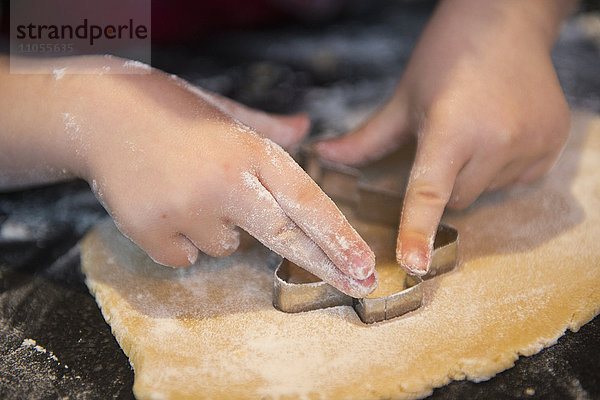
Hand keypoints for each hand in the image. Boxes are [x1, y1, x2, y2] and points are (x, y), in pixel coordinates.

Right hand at [0, 56, 376, 296]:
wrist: (98, 114)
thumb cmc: (170, 111)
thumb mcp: (224, 112)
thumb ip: (269, 129)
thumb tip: (305, 130)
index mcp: (248, 150)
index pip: (306, 199)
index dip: (339, 235)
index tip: (365, 266)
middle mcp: (226, 182)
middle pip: (286, 236)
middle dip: (327, 264)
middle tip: (359, 287)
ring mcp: (188, 209)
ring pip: (229, 247)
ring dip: (221, 229)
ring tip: (190, 191)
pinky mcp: (153, 231)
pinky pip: (187, 257)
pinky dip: (183, 241)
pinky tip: (166, 206)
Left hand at [314, 0, 571, 274]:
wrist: (506, 20)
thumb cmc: (447, 54)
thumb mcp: (404, 98)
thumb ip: (367, 138)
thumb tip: (325, 156)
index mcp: (452, 129)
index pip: (428, 192)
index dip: (416, 230)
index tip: (412, 264)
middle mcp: (496, 142)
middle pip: (456, 200)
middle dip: (443, 181)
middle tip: (442, 142)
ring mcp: (530, 145)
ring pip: (485, 192)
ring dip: (472, 175)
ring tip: (474, 128)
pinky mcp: (552, 146)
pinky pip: (515, 180)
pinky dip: (500, 167)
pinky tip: (498, 132)